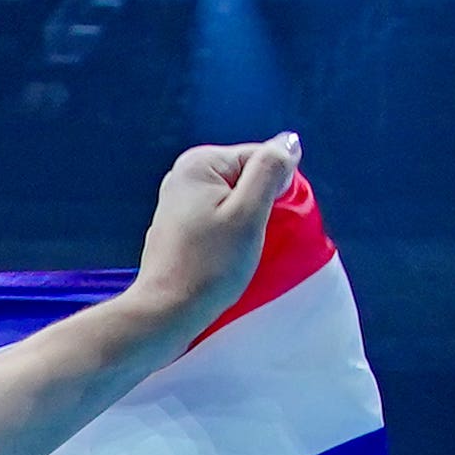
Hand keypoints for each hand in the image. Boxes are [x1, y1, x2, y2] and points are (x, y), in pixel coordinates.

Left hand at [129, 133, 301, 322]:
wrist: (166, 312)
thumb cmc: (210, 266)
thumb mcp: (248, 213)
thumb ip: (270, 171)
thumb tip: (289, 141)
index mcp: (200, 162)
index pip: (262, 159)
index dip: (275, 191)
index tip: (260, 222)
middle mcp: (184, 175)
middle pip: (247, 179)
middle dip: (259, 207)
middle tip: (249, 239)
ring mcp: (177, 202)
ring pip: (234, 203)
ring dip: (246, 224)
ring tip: (236, 251)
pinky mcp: (178, 228)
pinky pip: (218, 221)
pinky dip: (228, 236)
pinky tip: (224, 257)